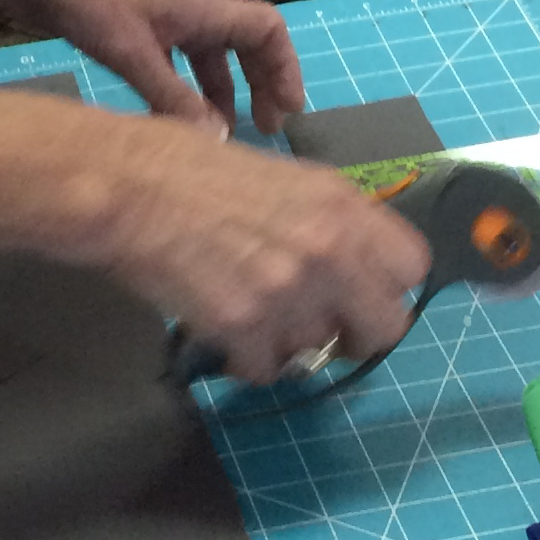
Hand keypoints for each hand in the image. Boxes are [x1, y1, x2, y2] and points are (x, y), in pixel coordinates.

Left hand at [0, 0, 305, 131]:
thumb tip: (217, 139)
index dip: (285, 67)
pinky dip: (178, 94)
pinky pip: (169, 67)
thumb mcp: (130, 50)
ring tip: (215, 136)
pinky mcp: (125, 34)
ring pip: (203, 60)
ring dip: (216, 95)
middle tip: (262, 129)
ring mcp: (155, 24)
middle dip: (258, 85)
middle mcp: (185, 14)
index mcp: (199, 8)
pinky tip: (165, 122)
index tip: (288, 110)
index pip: (266, 29)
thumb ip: (171, 96)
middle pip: (242, 47)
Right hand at [98, 119, 430, 382]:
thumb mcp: (281, 178)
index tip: (361, 292)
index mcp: (342, 203)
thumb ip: (326, 221)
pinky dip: (244, 359)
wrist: (127, 186)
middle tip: (318, 324)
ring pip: (316, 352)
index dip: (385, 285)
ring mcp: (288, 290)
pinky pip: (265, 370)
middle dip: (353, 333)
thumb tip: (352, 266)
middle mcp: (328, 248)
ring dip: (286, 341)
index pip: (413, 267)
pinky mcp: (243, 325)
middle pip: (385, 328)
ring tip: (247, 306)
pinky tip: (221, 324)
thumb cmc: (191, 169)